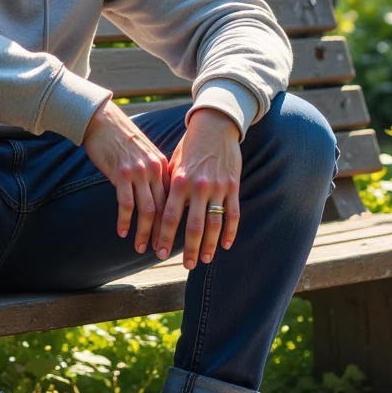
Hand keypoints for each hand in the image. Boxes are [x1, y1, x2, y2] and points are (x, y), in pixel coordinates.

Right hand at [83, 100, 168, 254]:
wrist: (103, 120)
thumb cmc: (122, 138)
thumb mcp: (145, 154)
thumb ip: (153, 173)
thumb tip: (158, 196)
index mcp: (163, 166)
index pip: (173, 201)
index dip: (174, 224)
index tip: (172, 240)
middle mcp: (155, 170)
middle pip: (164, 209)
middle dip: (163, 234)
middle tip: (162, 253)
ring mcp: (139, 172)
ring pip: (147, 210)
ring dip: (145, 232)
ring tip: (141, 248)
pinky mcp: (121, 173)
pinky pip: (126, 203)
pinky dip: (125, 220)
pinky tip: (122, 232)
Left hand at [153, 108, 241, 269]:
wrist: (214, 126)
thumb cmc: (189, 147)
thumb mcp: (173, 165)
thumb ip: (168, 189)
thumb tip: (158, 213)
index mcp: (179, 182)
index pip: (170, 217)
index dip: (165, 238)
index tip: (159, 253)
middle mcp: (198, 187)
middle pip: (194, 227)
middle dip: (190, 250)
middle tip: (187, 266)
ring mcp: (218, 187)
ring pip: (215, 224)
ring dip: (211, 246)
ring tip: (206, 260)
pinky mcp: (233, 186)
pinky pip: (233, 214)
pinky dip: (231, 232)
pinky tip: (226, 244)